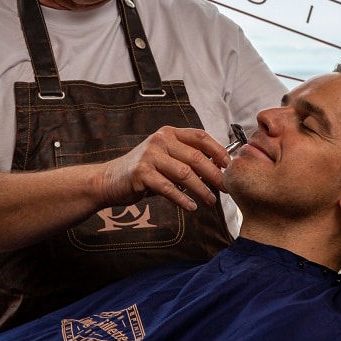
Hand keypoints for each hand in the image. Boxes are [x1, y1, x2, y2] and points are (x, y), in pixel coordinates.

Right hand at [96, 126, 228, 211]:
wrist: (110, 179)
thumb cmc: (144, 170)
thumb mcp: (166, 157)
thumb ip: (187, 158)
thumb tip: (218, 167)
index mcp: (169, 133)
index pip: (200, 137)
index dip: (219, 150)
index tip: (230, 166)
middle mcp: (160, 140)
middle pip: (196, 157)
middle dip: (215, 174)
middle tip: (226, 188)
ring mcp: (150, 156)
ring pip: (185, 174)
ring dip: (201, 189)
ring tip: (210, 201)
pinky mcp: (141, 174)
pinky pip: (168, 188)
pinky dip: (182, 199)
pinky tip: (191, 206)